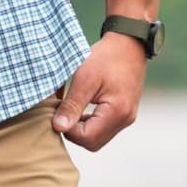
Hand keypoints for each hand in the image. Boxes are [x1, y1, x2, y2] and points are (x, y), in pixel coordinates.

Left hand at [51, 33, 147, 153]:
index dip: (68, 129)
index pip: (86, 138)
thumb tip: (58, 128)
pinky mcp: (123, 114)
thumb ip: (72, 105)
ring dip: (80, 128)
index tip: (57, 112)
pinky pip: (103, 128)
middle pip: (92, 142)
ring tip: (70, 107)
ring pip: (97, 137)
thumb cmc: (106, 57)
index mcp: (117, 112)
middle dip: (73, 131)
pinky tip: (80, 107)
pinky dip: (89, 123)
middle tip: (62, 111)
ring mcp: (126, 118)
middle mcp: (125, 120)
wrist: (129, 43)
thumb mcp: (84, 78)